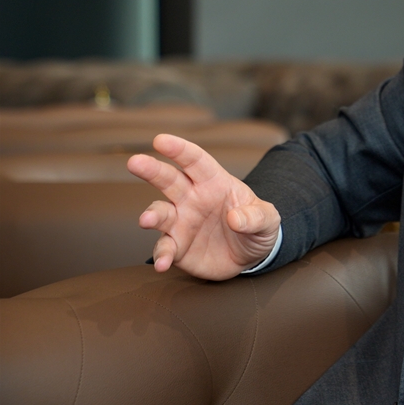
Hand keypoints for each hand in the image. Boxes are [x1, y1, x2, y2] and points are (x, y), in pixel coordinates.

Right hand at [127, 134, 280, 279]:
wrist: (251, 256)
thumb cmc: (257, 226)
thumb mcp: (268, 219)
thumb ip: (257, 216)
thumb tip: (235, 218)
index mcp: (214, 182)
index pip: (196, 161)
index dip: (180, 150)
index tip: (161, 140)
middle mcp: (192, 198)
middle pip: (169, 180)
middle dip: (152, 170)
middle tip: (135, 162)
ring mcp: (182, 222)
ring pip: (160, 213)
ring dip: (152, 216)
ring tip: (146, 221)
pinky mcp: (177, 246)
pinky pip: (165, 248)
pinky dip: (161, 255)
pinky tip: (162, 264)